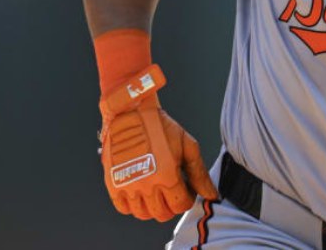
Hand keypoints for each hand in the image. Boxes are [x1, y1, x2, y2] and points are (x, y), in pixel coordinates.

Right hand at [99, 64, 218, 220]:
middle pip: (162, 213)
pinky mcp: (113, 183)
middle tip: (172, 190)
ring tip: (156, 190)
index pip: (180, 205)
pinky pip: (123, 208)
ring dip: (152, 207)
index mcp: (167, 176)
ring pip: (143, 214)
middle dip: (171, 204)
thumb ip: (199, 173)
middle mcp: (147, 185)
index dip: (187, 198)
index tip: (186, 188)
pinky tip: (140, 191)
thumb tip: (211, 195)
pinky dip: (133, 205)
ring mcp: (128, 186)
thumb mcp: (187, 145)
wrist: (131, 111)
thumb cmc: (160, 125)